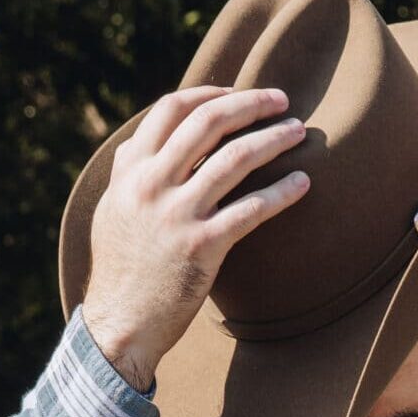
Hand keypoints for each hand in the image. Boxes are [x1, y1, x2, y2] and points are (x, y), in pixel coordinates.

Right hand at [78, 83, 313, 386]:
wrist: (121, 324)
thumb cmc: (122, 268)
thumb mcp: (114, 208)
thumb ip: (131, 171)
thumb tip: (150, 139)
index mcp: (130, 170)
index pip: (171, 108)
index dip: (210, 93)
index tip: (238, 94)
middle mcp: (151, 184)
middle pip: (208, 121)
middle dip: (251, 104)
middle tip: (282, 101)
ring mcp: (177, 214)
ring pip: (235, 158)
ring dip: (274, 139)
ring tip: (299, 133)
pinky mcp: (203, 246)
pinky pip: (252, 209)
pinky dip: (282, 192)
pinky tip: (303, 184)